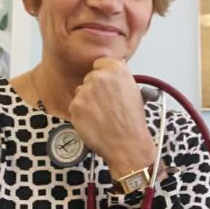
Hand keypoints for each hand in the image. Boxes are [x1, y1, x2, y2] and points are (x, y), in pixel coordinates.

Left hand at [69, 58, 154, 179]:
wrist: (127, 144)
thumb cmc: (132, 122)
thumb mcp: (134, 91)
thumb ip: (119, 78)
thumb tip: (110, 72)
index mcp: (117, 69)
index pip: (100, 63)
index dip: (103, 76)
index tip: (106, 85)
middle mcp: (99, 77)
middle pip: (89, 78)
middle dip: (95, 90)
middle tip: (106, 105)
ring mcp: (85, 91)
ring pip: (81, 92)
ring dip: (87, 102)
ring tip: (102, 115)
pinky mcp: (75, 105)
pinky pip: (75, 106)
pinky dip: (82, 114)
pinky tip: (95, 122)